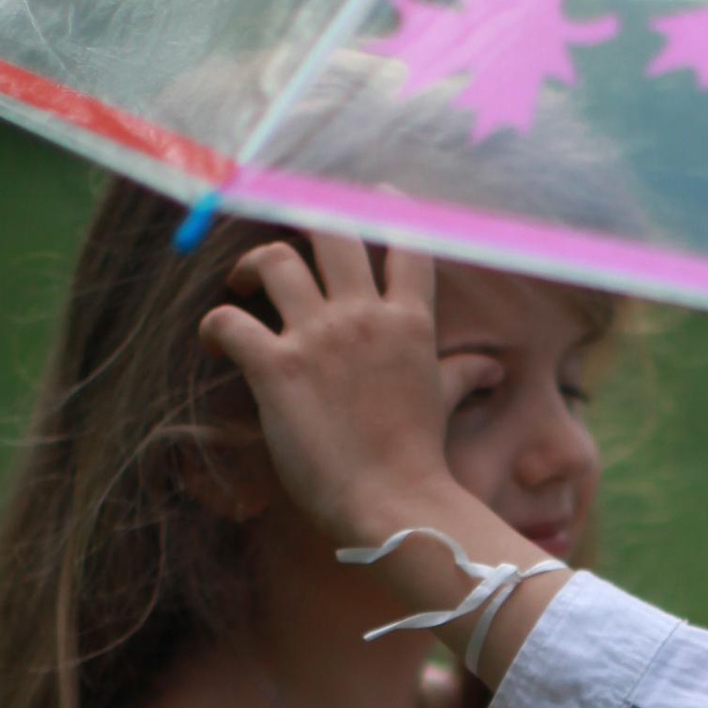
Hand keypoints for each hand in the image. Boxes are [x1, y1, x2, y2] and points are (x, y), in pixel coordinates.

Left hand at [200, 233, 484, 550]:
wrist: (394, 505)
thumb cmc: (419, 461)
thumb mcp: (443, 404)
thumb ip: (461, 374)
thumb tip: (492, 367)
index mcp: (409, 321)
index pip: (403, 239)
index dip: (381, 208)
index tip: (364, 201)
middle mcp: (364, 316)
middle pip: (332, 229)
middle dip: (303, 222)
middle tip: (286, 241)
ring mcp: (319, 338)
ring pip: (276, 259)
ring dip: (252, 266)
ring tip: (242, 287)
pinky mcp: (277, 368)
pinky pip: (230, 321)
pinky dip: (215, 326)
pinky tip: (215, 344)